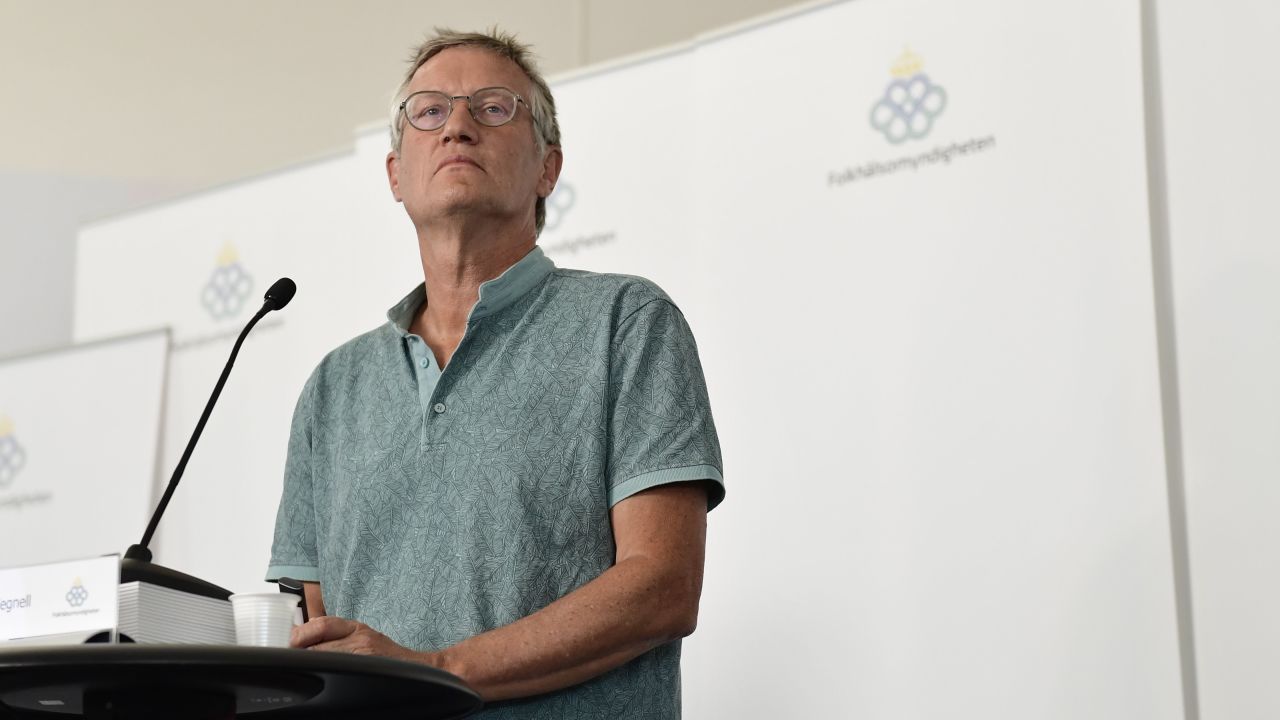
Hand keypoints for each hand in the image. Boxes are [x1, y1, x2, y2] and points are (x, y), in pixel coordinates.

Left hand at [291, 616, 434, 664]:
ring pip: (325, 653)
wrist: (420, 669)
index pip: (322, 623)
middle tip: (284, 657)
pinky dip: (325, 669)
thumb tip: (306, 638)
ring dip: (308, 661)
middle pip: (319, 639)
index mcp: (357, 627)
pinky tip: (320, 675)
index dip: (301, 632)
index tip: (286, 641)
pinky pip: (338, 665)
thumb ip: (340, 637)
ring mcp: (364, 652)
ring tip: (298, 668)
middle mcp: (360, 636)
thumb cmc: (390, 658)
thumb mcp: (366, 639)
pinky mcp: (368, 665)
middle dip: (298, 649)